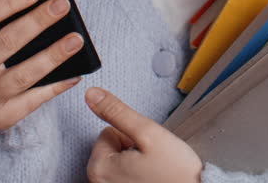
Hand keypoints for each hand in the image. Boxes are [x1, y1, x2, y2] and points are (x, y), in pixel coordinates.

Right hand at [0, 0, 86, 129]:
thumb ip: (0, 22)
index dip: (7, 2)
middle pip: (3, 44)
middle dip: (36, 22)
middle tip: (62, 5)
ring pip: (22, 75)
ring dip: (52, 55)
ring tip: (76, 40)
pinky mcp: (0, 118)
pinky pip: (34, 100)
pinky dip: (57, 84)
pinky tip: (76, 72)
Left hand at [85, 88, 202, 182]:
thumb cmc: (174, 172)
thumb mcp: (147, 132)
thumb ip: (117, 111)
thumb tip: (92, 94)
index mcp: (98, 167)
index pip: (107, 131)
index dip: (130, 135)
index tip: (145, 149)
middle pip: (110, 148)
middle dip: (131, 149)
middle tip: (151, 159)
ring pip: (118, 162)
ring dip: (134, 162)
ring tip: (152, 171)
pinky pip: (123, 176)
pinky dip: (135, 176)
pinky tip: (150, 180)